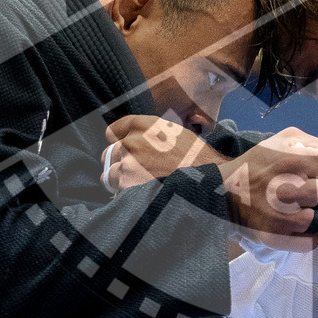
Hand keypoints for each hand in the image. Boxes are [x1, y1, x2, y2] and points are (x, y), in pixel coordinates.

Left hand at [101, 115, 228, 191]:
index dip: (118, 140)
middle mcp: (132, 141)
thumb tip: (134, 139)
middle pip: (109, 152)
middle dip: (120, 161)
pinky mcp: (128, 185)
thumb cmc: (196, 158)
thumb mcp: (175, 132)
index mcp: (143, 125)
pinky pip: (115, 189)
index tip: (124, 148)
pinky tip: (141, 193)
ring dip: (120, 178)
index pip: (113, 130)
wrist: (207, 180)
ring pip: (109, 172)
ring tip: (138, 184)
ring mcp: (128, 163)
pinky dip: (124, 193)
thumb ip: (151, 133)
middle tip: (137, 170)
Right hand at [219, 129, 317, 249]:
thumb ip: (312, 143)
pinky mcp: (275, 237)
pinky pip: (310, 242)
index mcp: (292, 162)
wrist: (224, 191)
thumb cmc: (257, 163)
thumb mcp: (282, 139)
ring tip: (315, 211)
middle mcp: (287, 190)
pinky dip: (312, 235)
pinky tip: (305, 226)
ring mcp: (281, 217)